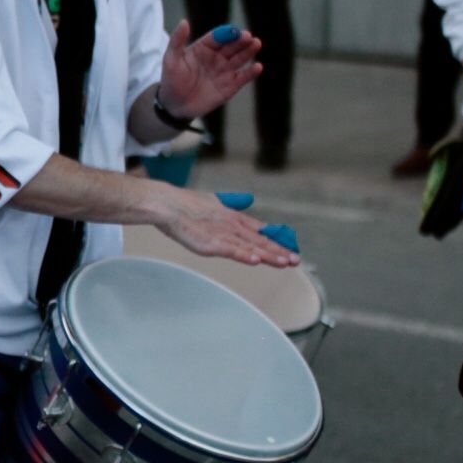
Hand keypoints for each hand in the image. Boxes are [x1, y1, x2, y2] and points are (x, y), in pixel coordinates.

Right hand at [154, 186, 299, 268]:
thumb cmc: (185, 203)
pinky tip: (256, 260)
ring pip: (250, 247)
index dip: (276, 239)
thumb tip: (247, 199)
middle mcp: (232, 225)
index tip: (290, 247)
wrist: (167, 204)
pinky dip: (244, 255)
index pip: (260, 230)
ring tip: (285, 262)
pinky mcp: (210, 243)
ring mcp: (222, 235)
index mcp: (233, 216)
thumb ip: (232, 201)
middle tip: (296, 260)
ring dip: (269, 255)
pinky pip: (230, 250)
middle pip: (260, 240)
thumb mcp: (214, 199)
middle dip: (279, 251)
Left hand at [157, 20, 261, 120]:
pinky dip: (251, 73)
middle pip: (232, 46)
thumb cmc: (171, 80)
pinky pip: (243, 77)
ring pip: (240, 58)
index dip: (227, 33)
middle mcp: (217, 57)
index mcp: (203, 48)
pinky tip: (257, 67)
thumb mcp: (171, 59)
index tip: (234, 31)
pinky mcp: (231, 85)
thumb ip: (177, 41)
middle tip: (249, 36)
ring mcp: (225, 70)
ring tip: (256, 44)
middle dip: (241, 40)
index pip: (218, 37)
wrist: (175, 105)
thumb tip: (184, 22)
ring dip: (249, 51)